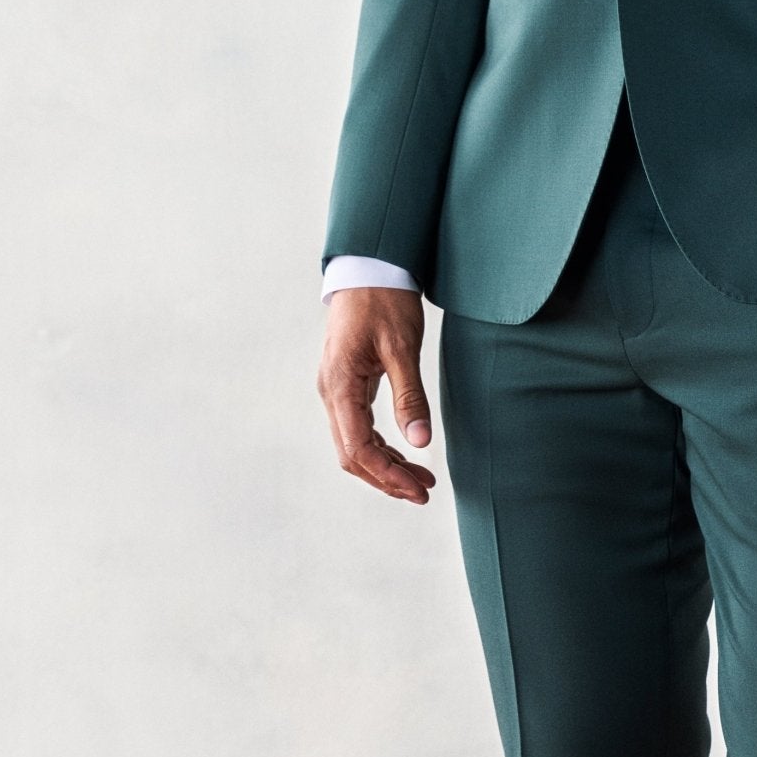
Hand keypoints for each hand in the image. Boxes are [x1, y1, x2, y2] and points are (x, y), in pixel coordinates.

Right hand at [317, 286, 436, 503]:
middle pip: (352, 455)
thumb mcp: (402, 346)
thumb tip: (421, 442)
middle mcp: (331, 392)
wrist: (369, 266)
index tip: (419, 489)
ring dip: (385, 465)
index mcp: (340, 386)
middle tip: (424, 491)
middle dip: (387, 478)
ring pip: (354, 443)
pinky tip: (403, 451)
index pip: (358, 449)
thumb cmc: (384, 299)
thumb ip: (410, 395)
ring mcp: (336, 388)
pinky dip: (380, 445)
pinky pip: (358, 425)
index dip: (388, 476)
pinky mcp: (346, 383)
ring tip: (420, 478)